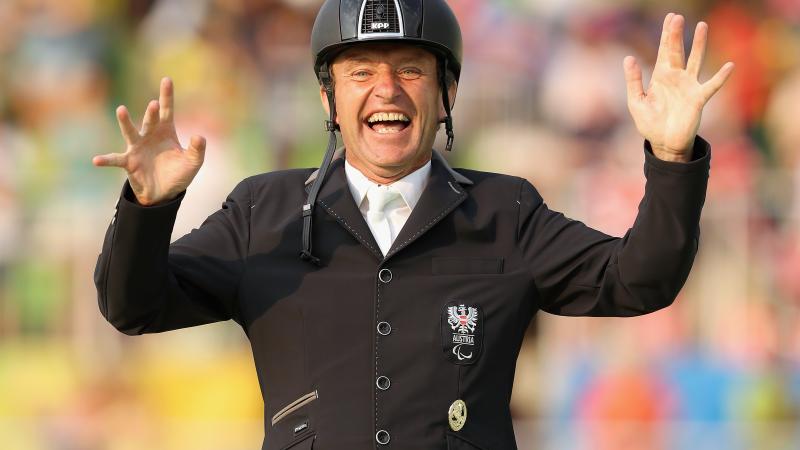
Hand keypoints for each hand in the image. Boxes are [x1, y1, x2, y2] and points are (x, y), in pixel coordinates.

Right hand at [93, 77, 205, 204]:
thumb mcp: (192, 163)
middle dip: (152, 113)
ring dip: (126, 122)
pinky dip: (106, 160)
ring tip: (121, 110)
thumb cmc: (178, 173)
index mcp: (166, 132)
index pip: (167, 110)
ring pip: (130, 132)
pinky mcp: (129, 162)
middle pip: (150, 120)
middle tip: (154, 104)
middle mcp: (149, 136)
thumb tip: (199, 136)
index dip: (167, 96)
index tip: (167, 79)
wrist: (164, 192)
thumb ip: (197, 150)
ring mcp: (137, 148)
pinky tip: (96, 160)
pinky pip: (115, 160)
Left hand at [624, 13, 733, 161]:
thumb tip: (629, 57)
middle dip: (676, 35)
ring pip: (695, 60)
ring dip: (698, 44)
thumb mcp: (636, 101)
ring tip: (702, 26)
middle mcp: (676, 78)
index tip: (670, 18)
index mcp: (660, 77)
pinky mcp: (698, 99)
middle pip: (676, 51)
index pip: (663, 51)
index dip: (666, 35)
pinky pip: (711, 86)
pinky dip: (720, 77)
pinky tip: (729, 66)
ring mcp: (689, 86)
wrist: (664, 143)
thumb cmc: (650, 123)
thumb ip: (633, 80)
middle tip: (677, 17)